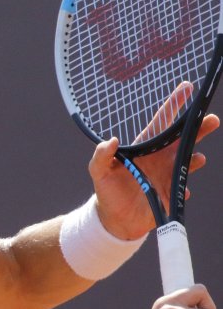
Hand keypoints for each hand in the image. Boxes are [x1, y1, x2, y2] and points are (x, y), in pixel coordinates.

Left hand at [87, 82, 219, 239]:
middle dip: (197, 127)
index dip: (174, 104)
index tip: (187, 87)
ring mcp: (167, 175)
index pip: (161, 122)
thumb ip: (101, 155)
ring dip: (196, 157)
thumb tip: (111, 140)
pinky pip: (182, 188)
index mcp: (143, 148)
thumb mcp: (98, 172)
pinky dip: (183, 188)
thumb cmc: (106, 191)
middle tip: (210, 119)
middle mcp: (159, 158)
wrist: (114, 220)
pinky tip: (182, 190)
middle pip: (182, 138)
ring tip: (199, 157)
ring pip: (188, 160)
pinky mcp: (171, 193)